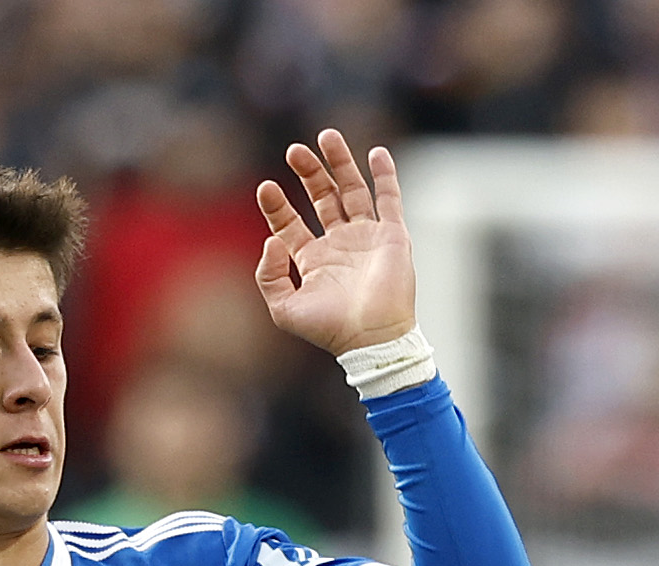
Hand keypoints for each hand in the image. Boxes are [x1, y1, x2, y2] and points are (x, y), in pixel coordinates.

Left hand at [255, 129, 415, 358]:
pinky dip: (384, 176)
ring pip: (352, 191)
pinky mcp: (392, 236)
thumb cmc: (330, 330)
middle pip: (322, 198)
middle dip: (308, 173)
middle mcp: (339, 245)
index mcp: (313, 260)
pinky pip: (389, 199)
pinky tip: (375, 153)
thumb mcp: (284, 309)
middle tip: (294, 150)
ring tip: (326, 136)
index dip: (277, 205)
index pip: (290, 223)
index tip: (266, 188)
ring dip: (340, 163)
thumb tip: (272, 240)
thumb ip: (268, 276)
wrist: (373, 338)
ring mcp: (367, 238)